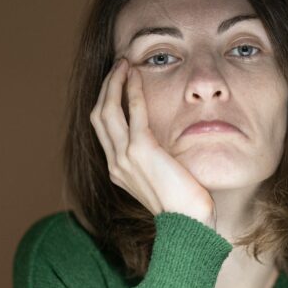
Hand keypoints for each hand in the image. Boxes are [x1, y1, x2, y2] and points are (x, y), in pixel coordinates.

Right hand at [89, 58, 216, 229]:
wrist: (189, 224)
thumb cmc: (185, 206)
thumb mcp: (164, 180)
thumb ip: (156, 162)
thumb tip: (166, 148)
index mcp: (117, 171)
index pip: (103, 130)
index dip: (106, 102)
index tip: (117, 83)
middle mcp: (115, 163)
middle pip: (98, 115)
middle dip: (106, 87)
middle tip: (119, 66)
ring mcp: (124, 157)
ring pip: (107, 109)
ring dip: (115, 82)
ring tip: (125, 64)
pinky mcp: (140, 150)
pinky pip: (132, 112)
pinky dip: (132, 90)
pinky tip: (137, 76)